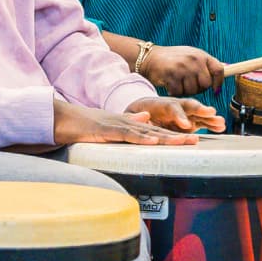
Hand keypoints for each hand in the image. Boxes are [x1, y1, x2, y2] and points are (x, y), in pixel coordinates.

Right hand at [52, 100, 199, 146]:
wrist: (64, 118)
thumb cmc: (85, 125)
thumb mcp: (111, 125)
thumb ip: (130, 123)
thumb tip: (147, 120)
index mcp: (128, 123)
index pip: (155, 131)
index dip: (173, 135)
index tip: (190, 139)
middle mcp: (127, 123)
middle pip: (156, 131)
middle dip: (177, 136)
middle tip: (197, 141)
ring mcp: (118, 126)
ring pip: (147, 133)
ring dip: (167, 138)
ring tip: (185, 141)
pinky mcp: (107, 131)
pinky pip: (127, 136)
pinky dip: (142, 139)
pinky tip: (155, 141)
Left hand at [126, 97, 225, 133]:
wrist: (140, 110)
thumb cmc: (135, 113)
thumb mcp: (131, 114)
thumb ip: (137, 116)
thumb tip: (144, 117)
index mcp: (161, 104)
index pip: (172, 107)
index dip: (179, 115)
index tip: (185, 124)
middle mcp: (175, 106)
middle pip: (189, 106)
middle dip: (200, 110)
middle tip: (210, 113)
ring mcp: (183, 113)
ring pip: (198, 113)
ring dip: (209, 117)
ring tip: (220, 122)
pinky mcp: (189, 121)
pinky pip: (201, 122)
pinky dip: (210, 124)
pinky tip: (220, 126)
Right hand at [141, 46, 224, 95]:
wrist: (150, 57)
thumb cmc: (173, 59)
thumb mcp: (191, 55)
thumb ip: (205, 64)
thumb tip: (226, 70)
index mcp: (201, 55)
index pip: (218, 70)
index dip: (218, 82)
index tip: (215, 89)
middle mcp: (194, 60)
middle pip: (205, 84)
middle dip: (198, 88)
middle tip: (188, 84)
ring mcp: (183, 67)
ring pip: (192, 91)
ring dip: (185, 91)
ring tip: (178, 83)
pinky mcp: (172, 75)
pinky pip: (179, 92)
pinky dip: (175, 92)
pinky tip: (170, 85)